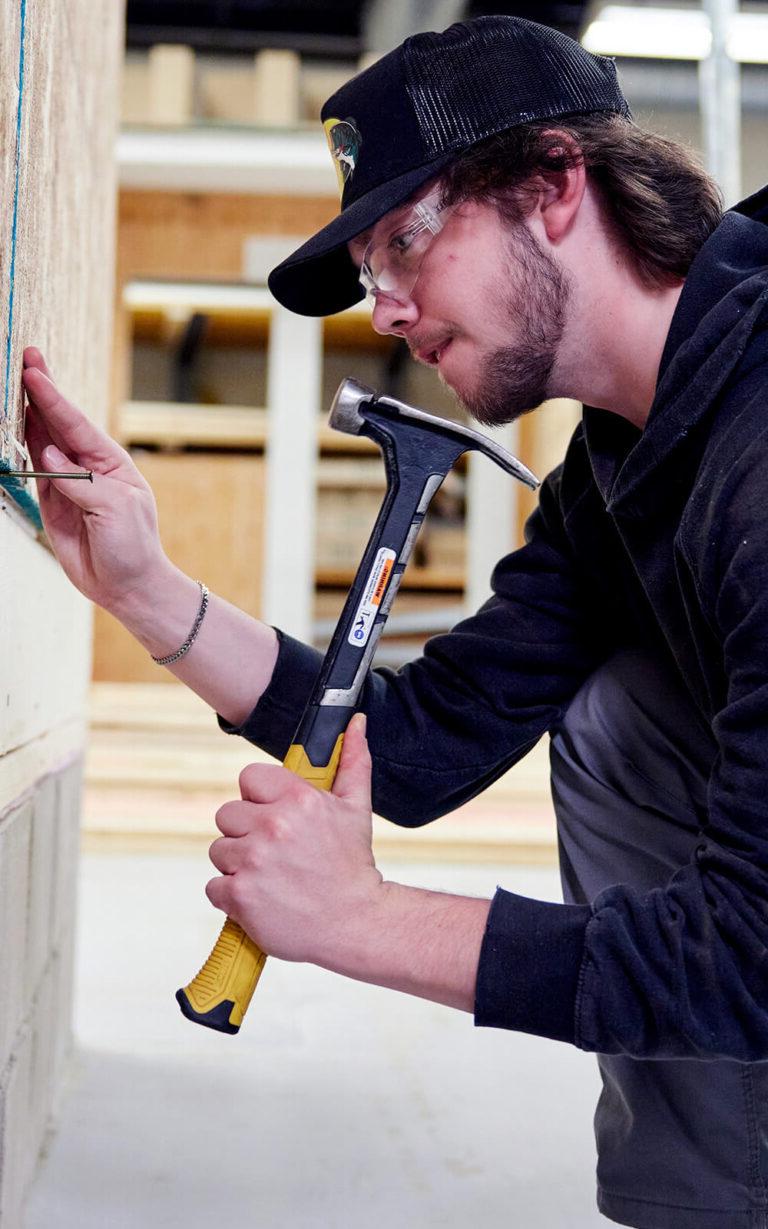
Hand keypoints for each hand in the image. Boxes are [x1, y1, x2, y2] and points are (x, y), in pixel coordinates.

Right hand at [22, 347, 169, 609]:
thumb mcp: (115, 510)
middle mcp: (89, 466)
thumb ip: (80, 482)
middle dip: (41, 391)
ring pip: (42, 440)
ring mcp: (68, 481)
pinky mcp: (52, 501)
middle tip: (25, 357)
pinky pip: (33, 468)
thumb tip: (47, 455)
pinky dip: (21, 446)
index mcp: (111, 461)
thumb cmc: (133, 546)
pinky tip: (14, 424)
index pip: (77, 423)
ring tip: (13, 382)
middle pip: (59, 423)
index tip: (34, 371)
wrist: (127, 585)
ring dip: (28, 413)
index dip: (54, 398)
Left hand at [206, 715, 384, 965]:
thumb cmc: (352, 865)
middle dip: (246, 833)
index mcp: (298, 799)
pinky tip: (261, 897)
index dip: (259, 798)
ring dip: (238, 865)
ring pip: (219, 850)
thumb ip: (352, 761)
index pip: (248, 779)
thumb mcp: (356, 808)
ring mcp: (253, 862)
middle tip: (275, 852)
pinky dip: (232, 896)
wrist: (356, 922)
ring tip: (271, 877)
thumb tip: (356, 722)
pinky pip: (213, 886)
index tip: (275, 816)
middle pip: (227, 815)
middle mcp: (273, 826)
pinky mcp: (239, 896)